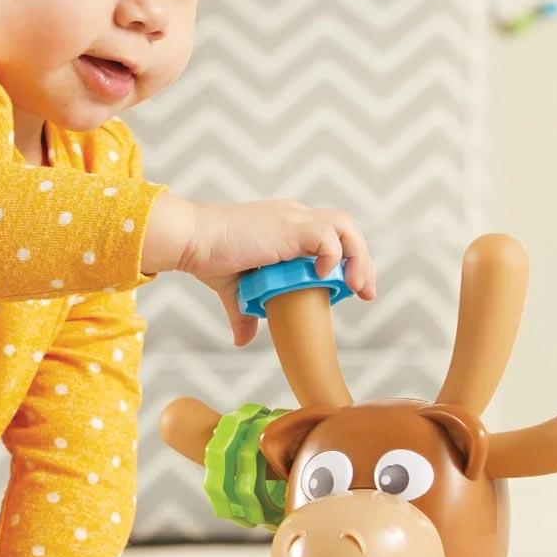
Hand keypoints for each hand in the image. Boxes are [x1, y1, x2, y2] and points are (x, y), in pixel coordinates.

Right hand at [179, 199, 375, 347]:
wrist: (191, 239)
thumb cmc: (208, 257)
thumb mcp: (233, 289)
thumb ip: (243, 313)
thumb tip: (243, 340)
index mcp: (287, 226)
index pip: (331, 235)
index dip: (347, 260)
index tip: (351, 289)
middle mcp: (295, 216)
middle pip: (347, 229)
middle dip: (362, 260)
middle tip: (365, 293)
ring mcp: (293, 218)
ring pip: (345, 226)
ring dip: (357, 257)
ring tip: (355, 287)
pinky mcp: (289, 226)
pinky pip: (325, 235)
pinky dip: (331, 255)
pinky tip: (322, 276)